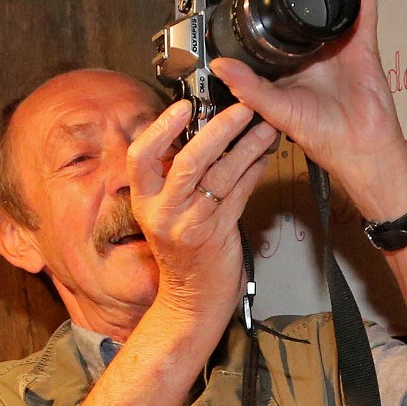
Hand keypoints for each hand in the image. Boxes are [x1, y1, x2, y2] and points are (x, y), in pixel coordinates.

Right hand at [126, 94, 276, 330]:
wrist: (192, 299)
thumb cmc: (183, 251)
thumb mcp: (167, 212)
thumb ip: (175, 178)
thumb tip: (198, 132)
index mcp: (145, 201)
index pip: (140, 157)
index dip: (159, 129)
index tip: (182, 106)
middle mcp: (163, 212)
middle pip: (188, 161)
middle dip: (219, 130)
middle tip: (243, 107)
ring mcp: (189, 225)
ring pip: (221, 176)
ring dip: (248, 147)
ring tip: (266, 126)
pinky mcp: (217, 234)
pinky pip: (239, 195)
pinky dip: (254, 172)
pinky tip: (265, 157)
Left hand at [212, 0, 406, 218]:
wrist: (360, 147)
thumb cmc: (321, 136)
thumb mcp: (275, 109)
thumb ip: (249, 87)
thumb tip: (218, 64)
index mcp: (290, 69)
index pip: (274, 33)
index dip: (263, 11)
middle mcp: (314, 56)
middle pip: (300, 14)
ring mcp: (340, 48)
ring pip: (329, 6)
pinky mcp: (363, 45)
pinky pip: (362, 8)